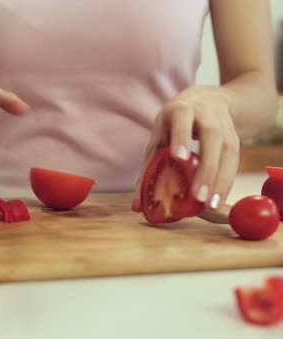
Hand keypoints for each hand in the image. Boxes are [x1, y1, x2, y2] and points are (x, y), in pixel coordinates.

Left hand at [132, 85, 240, 210]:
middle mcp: (205, 114)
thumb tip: (136, 205)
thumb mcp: (160, 136)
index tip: (179, 157)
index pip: (182, 120)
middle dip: (206, 168)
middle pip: (211, 137)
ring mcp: (223, 125)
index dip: (181, 137)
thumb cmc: (175, 124)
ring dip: (220, 179)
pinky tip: (219, 198)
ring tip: (211, 204)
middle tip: (197, 196)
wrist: (209, 100)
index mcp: (180, 109)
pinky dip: (227, 181)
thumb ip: (149, 167)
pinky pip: (234, 161)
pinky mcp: (235, 138)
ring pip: (228, 150)